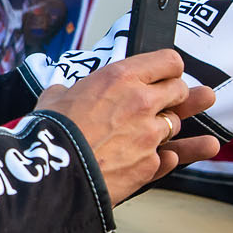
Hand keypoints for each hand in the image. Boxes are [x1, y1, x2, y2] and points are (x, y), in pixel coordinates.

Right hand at [37, 49, 221, 203]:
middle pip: (180, 90)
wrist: (53, 171)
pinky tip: (161, 156)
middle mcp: (143, 101)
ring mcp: (151, 134)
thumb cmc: (51, 131)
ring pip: (176, 124)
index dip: (168, 68)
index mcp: (120, 77)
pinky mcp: (152, 164)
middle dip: (174, 96)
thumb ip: (68, 91)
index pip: (169, 61)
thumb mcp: (54, 97)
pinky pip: (169, 156)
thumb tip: (62, 91)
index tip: (164, 74)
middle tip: (165, 101)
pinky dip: (163, 157)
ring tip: (158, 131)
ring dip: (167, 127)